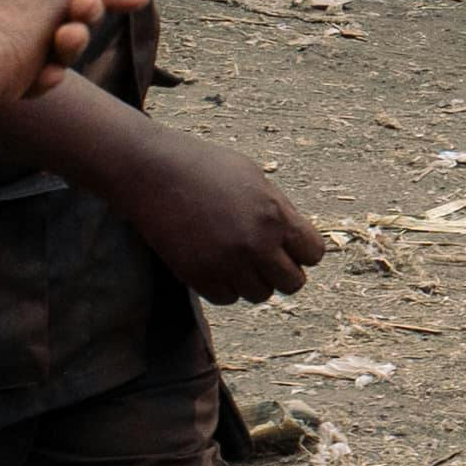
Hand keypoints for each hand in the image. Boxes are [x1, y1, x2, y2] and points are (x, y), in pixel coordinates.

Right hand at [107, 134, 325, 303]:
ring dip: (253, 280)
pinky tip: (216, 263)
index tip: (288, 245)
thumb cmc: (206, 167)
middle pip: (292, 283)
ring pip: (260, 294)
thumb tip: (296, 242)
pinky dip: (225, 286)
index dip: (303, 251)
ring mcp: (226, 264)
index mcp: (275, 216)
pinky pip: (227, 298)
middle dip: (282, 270)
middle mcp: (255, 245)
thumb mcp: (255, 179)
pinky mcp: (198, 277)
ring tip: (236, 256)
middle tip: (263, 256)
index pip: (313, 254)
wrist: (152, 171)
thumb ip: (279, 211)